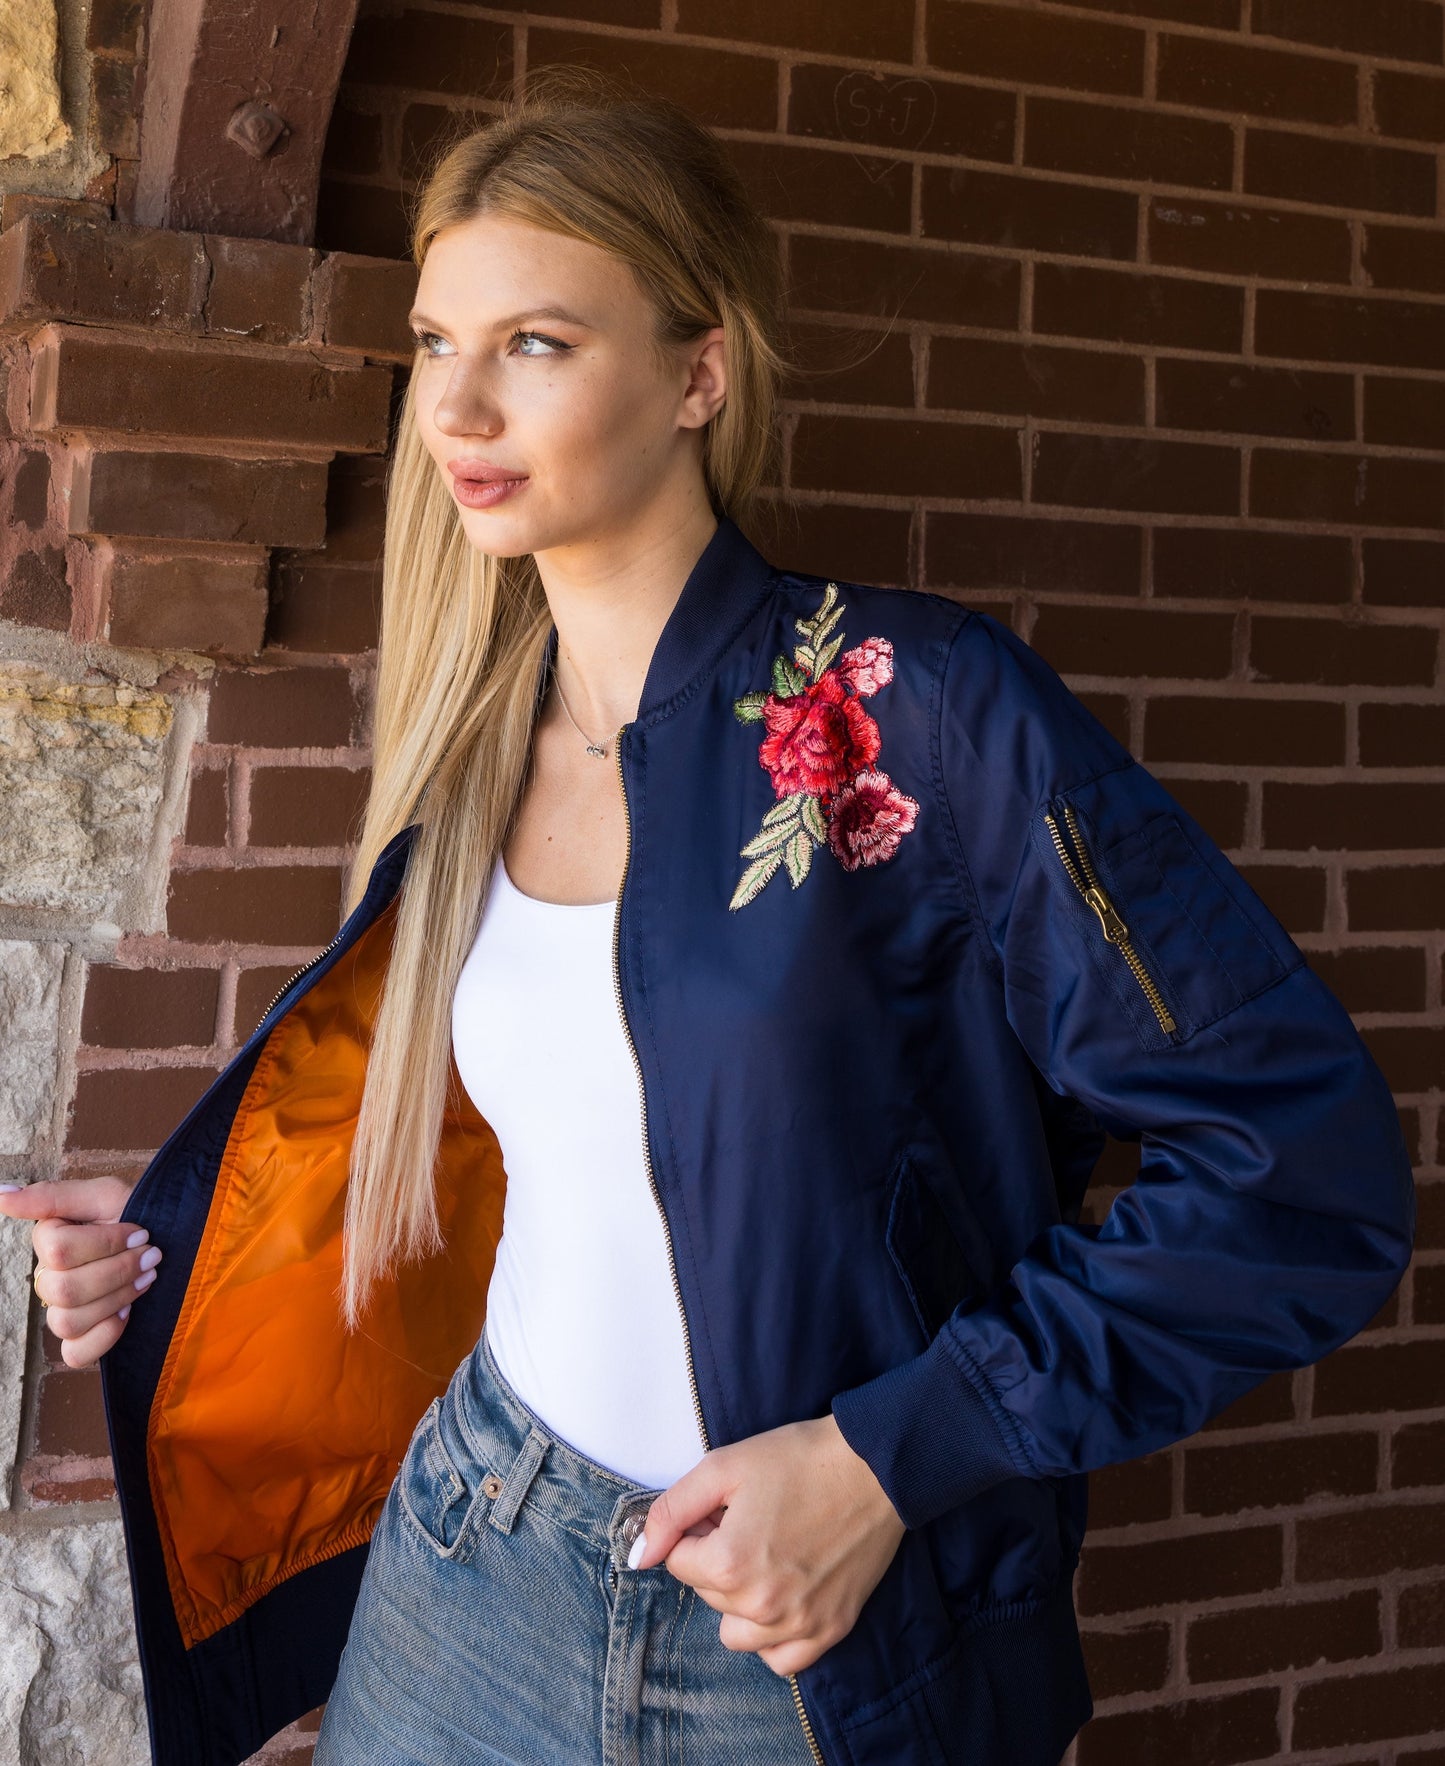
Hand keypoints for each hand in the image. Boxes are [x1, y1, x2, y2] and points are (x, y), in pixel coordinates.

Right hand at [0, 1176, 155, 1368]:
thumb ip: (51, 1196)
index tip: (142, 1232)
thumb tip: (2, 1194)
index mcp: (49, 1241)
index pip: (58, 1251)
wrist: (180, 1241)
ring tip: (147, 1279)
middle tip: (152, 1256)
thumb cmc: (141, 1214)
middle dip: (118, 1272)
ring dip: (116, 1299)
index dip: (107, 1243)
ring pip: (66, 1321)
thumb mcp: (105, 1195)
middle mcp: (49, 1278)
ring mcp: (64, 1311)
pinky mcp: (82, 1340)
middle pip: (62, 1290)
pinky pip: (74, 1354)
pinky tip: (128, 1314)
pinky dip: (104, 1336)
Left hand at [630, 1411, 906, 1676]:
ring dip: (739, 1600)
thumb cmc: (798, 1460)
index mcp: (730, 1565)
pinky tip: (782, 1596)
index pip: (678, 1562)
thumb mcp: (723, 1467)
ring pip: (736, 1633)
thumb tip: (639, 1554)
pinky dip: (772, 1635)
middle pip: (707, 1594)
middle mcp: (762, 1606)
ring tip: (766, 1556)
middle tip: (750, 1520)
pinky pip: (780, 1659)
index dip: (695, 1529)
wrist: (874, 1467)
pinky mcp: (831, 1630)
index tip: (723, 1508)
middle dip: (716, 1558)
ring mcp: (799, 1624)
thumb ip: (671, 1511)